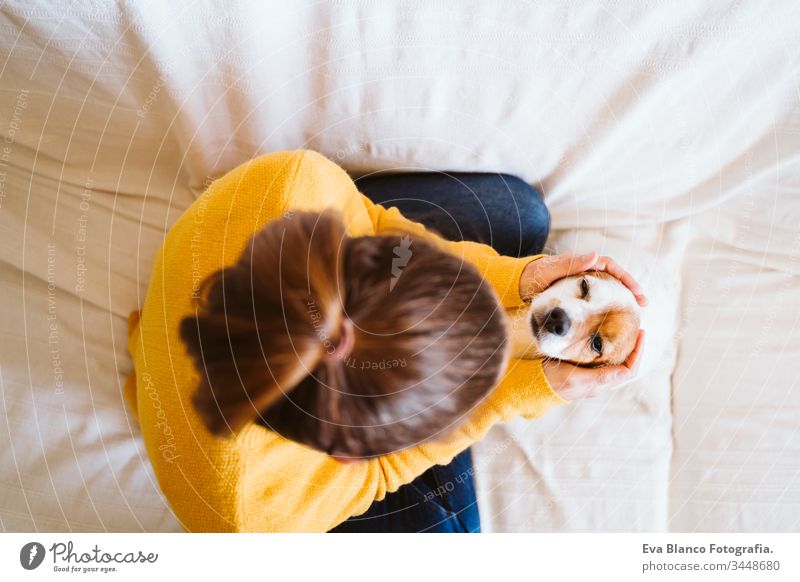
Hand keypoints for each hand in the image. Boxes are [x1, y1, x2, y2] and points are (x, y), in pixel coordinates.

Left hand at [520, 252, 647, 305]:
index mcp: (583, 263)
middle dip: (630, 289)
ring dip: (621, 298)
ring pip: (607, 289)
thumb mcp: (552, 270)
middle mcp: (585, 272)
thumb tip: (595, 255)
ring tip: (634, 312)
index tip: (637, 292)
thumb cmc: (534, 276)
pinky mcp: (578, 296)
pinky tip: (613, 319)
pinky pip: (597, 299)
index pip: (611, 266)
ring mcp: (582, 284)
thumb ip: (571, 263)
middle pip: (614, 278)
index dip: (626, 278)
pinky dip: (608, 306)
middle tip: (643, 304)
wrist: (519, 285)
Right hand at [542, 330, 644, 399]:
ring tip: (625, 330)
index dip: (639, 353)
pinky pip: (605, 358)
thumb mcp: (576, 378)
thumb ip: (600, 376)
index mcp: (601, 383)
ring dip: (625, 347)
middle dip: (635, 348)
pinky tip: (607, 336)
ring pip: (617, 362)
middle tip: (637, 329)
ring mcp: (593, 375)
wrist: (535, 383)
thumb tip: (626, 373)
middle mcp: (601, 380)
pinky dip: (611, 347)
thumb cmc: (553, 381)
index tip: (641, 334)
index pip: (629, 370)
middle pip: (627, 366)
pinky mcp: (586, 369)